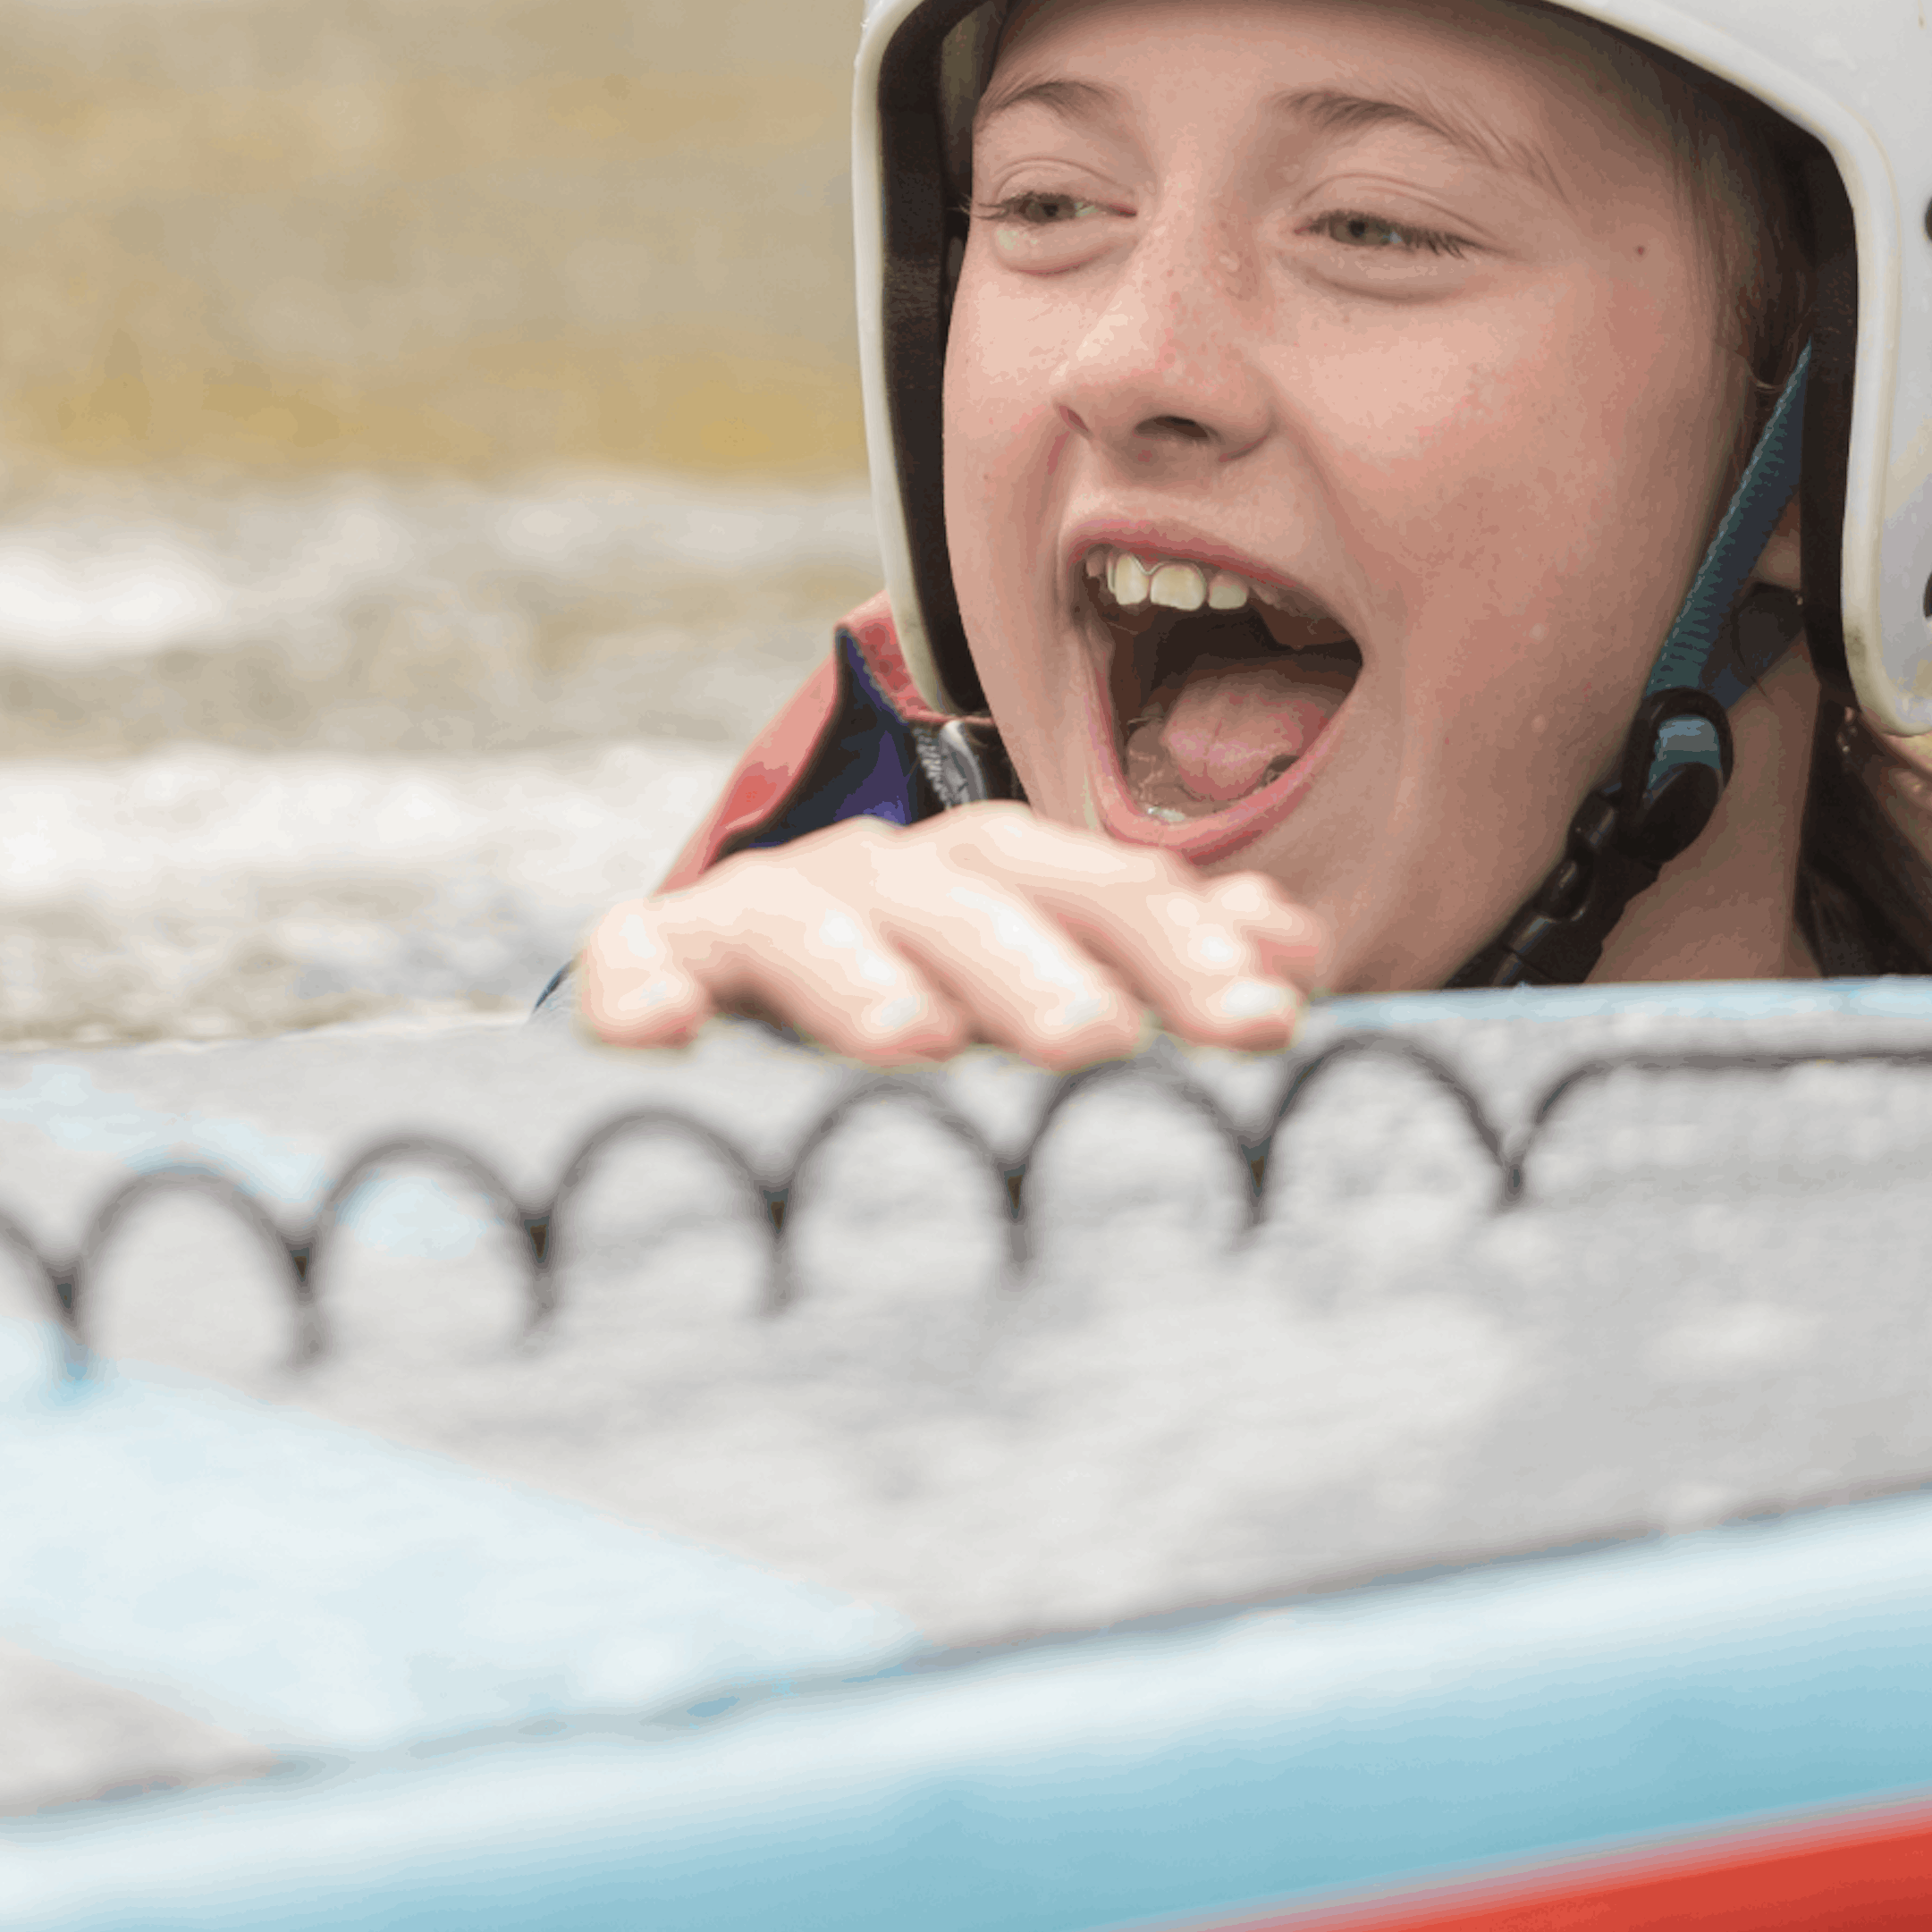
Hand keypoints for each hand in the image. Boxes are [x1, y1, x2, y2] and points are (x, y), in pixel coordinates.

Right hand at [569, 804, 1327, 1065]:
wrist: (725, 1051)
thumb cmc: (926, 1049)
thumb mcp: (1047, 1016)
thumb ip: (1160, 973)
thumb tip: (1292, 943)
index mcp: (991, 886)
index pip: (1096, 888)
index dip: (1181, 942)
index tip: (1266, 1020)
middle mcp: (880, 881)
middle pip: (962, 885)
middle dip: (1035, 959)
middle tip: (1099, 1041)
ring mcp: (756, 915)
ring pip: (807, 910)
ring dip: (860, 969)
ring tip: (914, 1043)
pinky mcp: (648, 967)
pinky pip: (639, 964)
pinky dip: (650, 986)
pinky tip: (670, 1033)